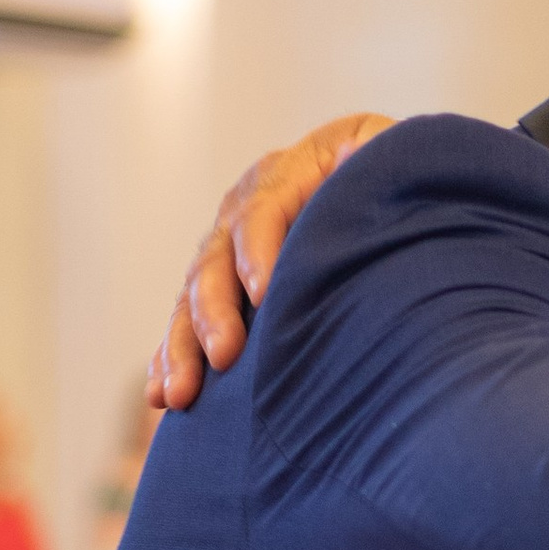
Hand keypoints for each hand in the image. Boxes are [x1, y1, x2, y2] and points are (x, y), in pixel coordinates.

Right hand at [150, 112, 393, 412]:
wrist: (368, 177)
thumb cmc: (383, 170)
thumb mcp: (384, 150)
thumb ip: (370, 156)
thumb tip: (348, 159)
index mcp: (281, 177)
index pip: (259, 214)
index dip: (258, 253)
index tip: (264, 295)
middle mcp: (240, 213)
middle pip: (214, 263)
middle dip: (214, 313)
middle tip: (225, 355)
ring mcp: (224, 254)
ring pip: (190, 303)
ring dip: (182, 349)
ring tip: (181, 394)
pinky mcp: (217, 291)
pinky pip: (186, 328)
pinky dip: (170, 362)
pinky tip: (164, 399)